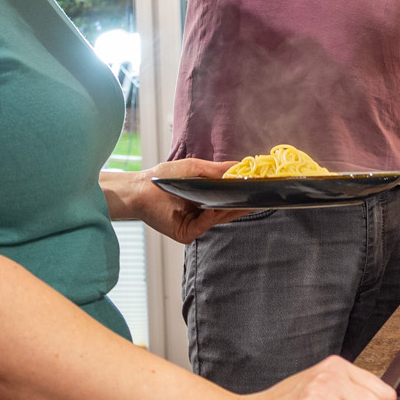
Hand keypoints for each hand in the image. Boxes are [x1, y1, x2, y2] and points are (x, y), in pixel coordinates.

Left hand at [101, 159, 245, 243]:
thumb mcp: (196, 168)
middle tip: (258, 197)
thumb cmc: (164, 177)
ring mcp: (195, 224)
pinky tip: (213, 208)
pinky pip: (203, 226)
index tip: (259, 188)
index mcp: (206, 198)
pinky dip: (209, 217)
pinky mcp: (186, 233)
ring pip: (218, 219)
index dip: (243, 194)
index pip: (229, 199)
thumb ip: (219, 169)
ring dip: (229, 210)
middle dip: (242, 204)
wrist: (140, 189)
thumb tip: (241, 166)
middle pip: (228, 211)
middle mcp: (202, 213)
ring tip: (243, 201)